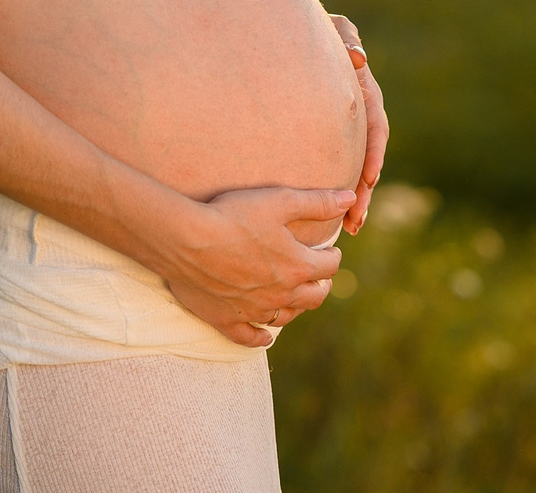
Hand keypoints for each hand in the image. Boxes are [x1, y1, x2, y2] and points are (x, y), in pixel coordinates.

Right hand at [155, 185, 354, 347]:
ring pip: (287, 317)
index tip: (329, 249)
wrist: (186, 239)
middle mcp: (282, 294)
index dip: (332, 255)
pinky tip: (265, 336)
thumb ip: (317, 202)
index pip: (329, 266)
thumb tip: (350, 198)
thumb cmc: (232, 216)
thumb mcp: (279, 201)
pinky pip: (251, 338)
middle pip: (314, 296)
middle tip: (317, 275)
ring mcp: (255, 311)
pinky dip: (261, 338)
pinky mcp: (228, 320)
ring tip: (295, 296)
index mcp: (297, 266)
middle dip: (321, 284)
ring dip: (296, 307)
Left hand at [330, 13, 388, 234]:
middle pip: (370, 156)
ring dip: (356, 197)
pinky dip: (337, 189)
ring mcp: (347, 127)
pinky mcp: (330, 136)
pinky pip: (339, 165)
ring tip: (351, 227)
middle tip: (356, 218)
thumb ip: (345, 37)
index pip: (376, 124)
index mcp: (365, 90)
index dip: (375, 152)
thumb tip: (357, 57)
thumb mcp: (332, 27)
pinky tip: (332, 215)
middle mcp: (361, 113)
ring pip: (357, 166)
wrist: (292, 35)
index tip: (368, 177)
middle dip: (365, 189)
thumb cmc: (312, 26)